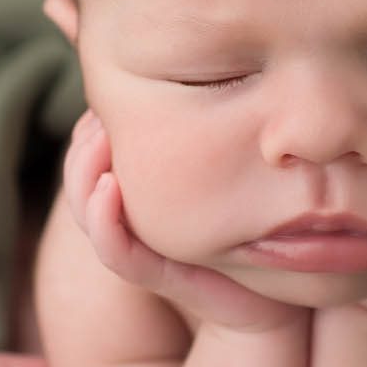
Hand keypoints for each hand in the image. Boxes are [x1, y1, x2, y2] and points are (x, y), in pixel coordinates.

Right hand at [63, 107, 311, 333]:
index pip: (93, 155)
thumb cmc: (260, 226)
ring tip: (98, 140)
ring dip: (85, 177)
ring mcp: (146, 250)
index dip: (89, 128)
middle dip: (83, 146)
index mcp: (143, 194)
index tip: (105, 88)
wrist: (284, 298)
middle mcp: (136, 222)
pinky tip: (110, 188)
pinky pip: (121, 255)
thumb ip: (212, 125)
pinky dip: (106, 223)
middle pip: (83, 181)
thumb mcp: (234, 164)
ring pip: (91, 213)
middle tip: (98, 114)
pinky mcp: (164, 277)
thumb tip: (199, 68)